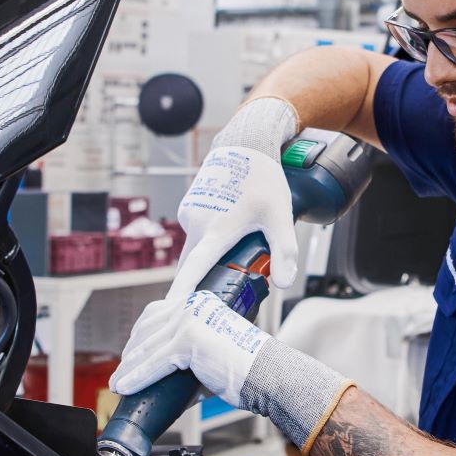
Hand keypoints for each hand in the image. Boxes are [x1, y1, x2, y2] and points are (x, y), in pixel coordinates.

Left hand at [110, 291, 269, 404]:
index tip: (129, 353)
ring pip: (148, 347)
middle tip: (120, 371)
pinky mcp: (189, 340)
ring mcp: (190, 320)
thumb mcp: (210, 355)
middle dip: (131, 352)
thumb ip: (188, 359)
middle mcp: (193, 305)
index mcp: (200, 302)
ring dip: (129, 368)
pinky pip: (155, 362)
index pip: (158, 312)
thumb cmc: (246, 368)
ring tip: (118, 383)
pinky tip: (126, 387)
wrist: (267, 374)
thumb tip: (167, 378)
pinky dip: (137, 377)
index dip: (139, 334)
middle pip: (148, 327)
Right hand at [170, 145, 297, 298]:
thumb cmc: (262, 178)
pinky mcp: (190, 205)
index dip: (181, 295)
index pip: (192, 271)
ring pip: (196, 246)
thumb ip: (284, 251)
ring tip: (237, 243)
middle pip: (193, 264)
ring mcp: (190, 213)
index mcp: (216, 231)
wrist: (244, 142)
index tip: (170, 313)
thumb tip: (283, 282)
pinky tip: (229, 226)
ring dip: (209, 254)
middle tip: (220, 288)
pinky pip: (197, 231)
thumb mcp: (280, 215)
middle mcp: (196, 223)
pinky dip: (208, 236)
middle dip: (201, 280)